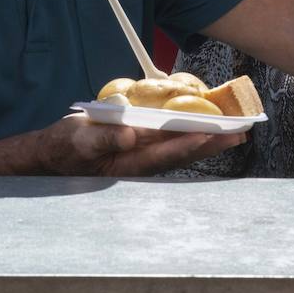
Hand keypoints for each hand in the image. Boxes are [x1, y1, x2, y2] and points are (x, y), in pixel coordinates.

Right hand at [33, 113, 243, 175]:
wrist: (54, 153)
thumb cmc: (66, 147)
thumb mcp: (79, 140)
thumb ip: (104, 138)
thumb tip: (130, 136)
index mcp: (128, 164)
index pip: (165, 153)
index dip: (189, 143)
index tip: (210, 133)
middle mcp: (142, 163)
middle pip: (183, 152)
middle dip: (212, 143)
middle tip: (239, 134)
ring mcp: (144, 158)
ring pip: (183, 149)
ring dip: (209, 140)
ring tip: (235, 132)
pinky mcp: (143, 149)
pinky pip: (174, 143)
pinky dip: (193, 135)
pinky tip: (208, 128)